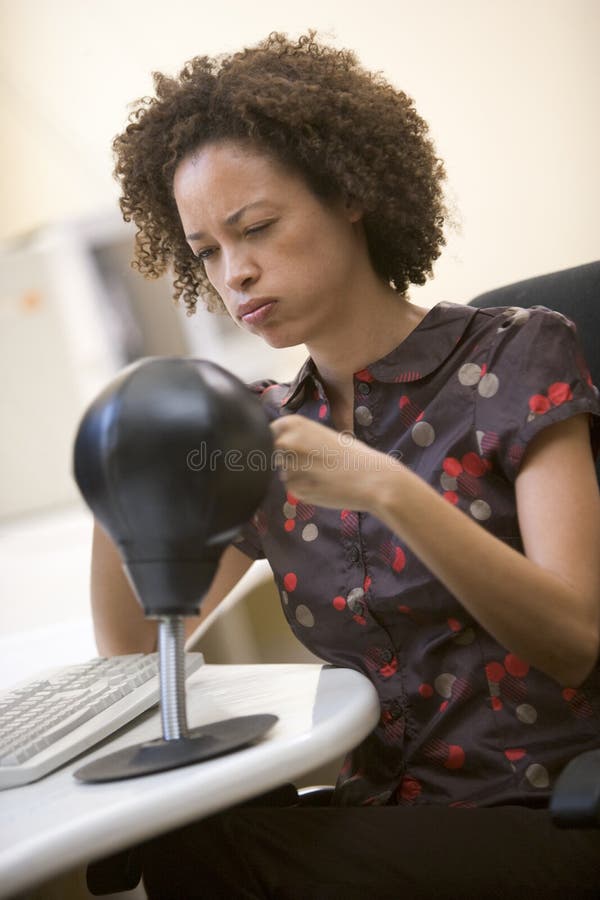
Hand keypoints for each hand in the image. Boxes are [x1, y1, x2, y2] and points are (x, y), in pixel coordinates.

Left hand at [269, 415, 398, 510]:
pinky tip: (323, 485)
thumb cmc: (352, 455)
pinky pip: (292, 488)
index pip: (270, 431)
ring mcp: (288, 466)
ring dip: (296, 475)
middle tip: (314, 463)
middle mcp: (286, 442)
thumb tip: (276, 447)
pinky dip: (303, 488)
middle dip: (287, 458)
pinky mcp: (294, 488)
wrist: (373, 479)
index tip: (296, 447)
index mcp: (294, 424)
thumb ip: (299, 438)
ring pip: (283, 472)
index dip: (282, 440)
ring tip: (323, 474)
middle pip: (273, 452)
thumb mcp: (323, 435)